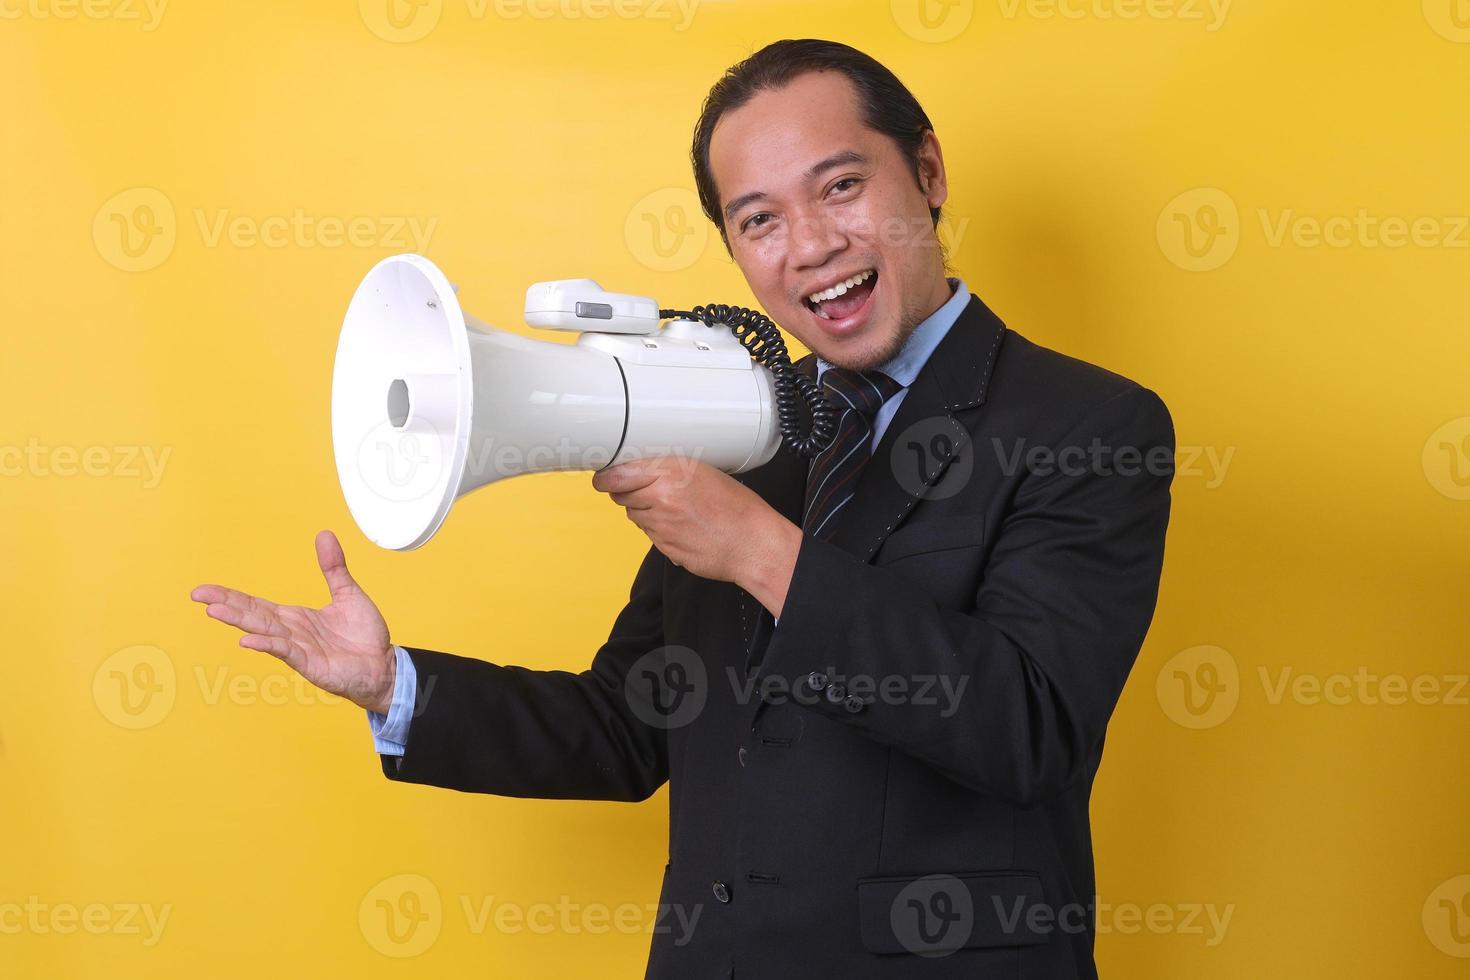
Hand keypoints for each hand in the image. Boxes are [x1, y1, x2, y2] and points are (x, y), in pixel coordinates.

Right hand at [190, 530, 395, 713]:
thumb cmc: (363, 635)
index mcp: (294, 617)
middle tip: (198, 595)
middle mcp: (290, 632)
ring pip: (264, 631)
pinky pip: (286, 652)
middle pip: (252, 615)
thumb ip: (333, 567)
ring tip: (215, 611)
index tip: (205, 590)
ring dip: (240, 621)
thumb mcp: (348, 593)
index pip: (255, 604)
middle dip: (225, 604)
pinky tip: (248, 641)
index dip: (231, 596)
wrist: (384, 665)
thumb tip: (324, 535)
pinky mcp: (310, 665)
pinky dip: (267, 645)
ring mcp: (298, 649)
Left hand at [591, 456, 801, 614]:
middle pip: (621, 496)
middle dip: (629, 492)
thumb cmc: (737, 508)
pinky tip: (683, 525)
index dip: (606, 477)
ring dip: (645, 511)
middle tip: (647, 489)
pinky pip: (651, 534)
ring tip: (674, 508)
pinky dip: (660, 529)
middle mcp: (660, 499)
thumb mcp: (705, 472)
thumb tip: (642, 469)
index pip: (617, 476)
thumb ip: (669, 469)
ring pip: (635, 515)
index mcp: (670, 473)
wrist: (753, 544)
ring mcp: (660, 526)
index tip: (604, 476)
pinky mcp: (664, 548)